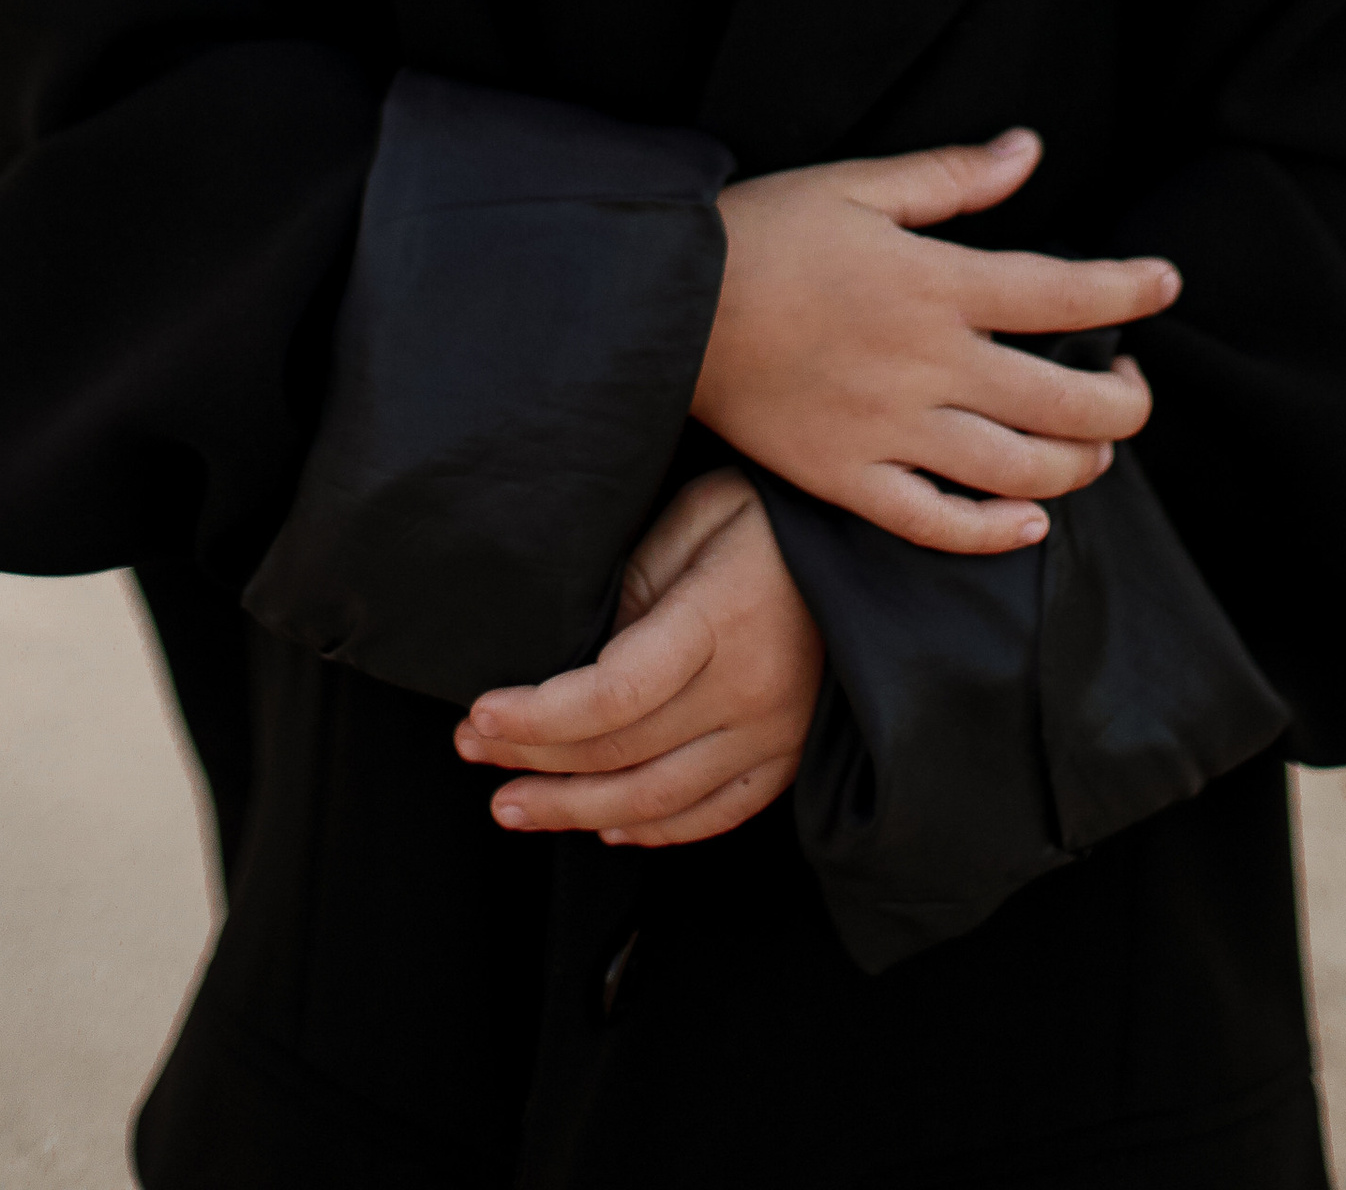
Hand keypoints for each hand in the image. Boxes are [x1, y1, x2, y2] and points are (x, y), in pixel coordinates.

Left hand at [453, 469, 820, 848]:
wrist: (873, 547)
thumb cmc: (774, 514)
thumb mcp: (700, 516)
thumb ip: (638, 584)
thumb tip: (577, 651)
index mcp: (721, 620)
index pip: (613, 694)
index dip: (538, 716)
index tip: (479, 716)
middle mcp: (750, 691)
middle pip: (622, 753)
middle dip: (534, 759)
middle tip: (472, 752)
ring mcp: (774, 734)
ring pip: (657, 800)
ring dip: (574, 810)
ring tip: (513, 806)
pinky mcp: (788, 757)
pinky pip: (715, 814)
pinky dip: (655, 830)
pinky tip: (604, 825)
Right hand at [691, 127, 1177, 553]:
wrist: (664, 305)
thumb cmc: (760, 232)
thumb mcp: (858, 186)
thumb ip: (952, 177)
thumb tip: (1029, 150)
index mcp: (935, 283)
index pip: (1064, 295)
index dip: (1128, 290)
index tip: (1166, 284)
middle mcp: (927, 364)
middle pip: (1063, 401)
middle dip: (1123, 401)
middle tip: (1132, 388)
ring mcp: (891, 429)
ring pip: (1018, 471)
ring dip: (1077, 465)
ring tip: (1093, 448)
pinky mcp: (848, 479)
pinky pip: (937, 524)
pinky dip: (995, 533)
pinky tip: (1028, 524)